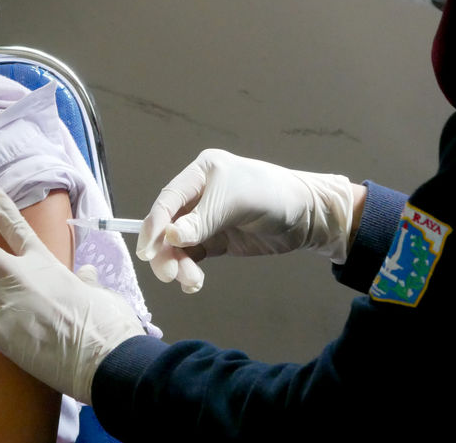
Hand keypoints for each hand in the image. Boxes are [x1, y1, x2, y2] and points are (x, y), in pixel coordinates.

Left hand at [0, 180, 143, 403]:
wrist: (103, 355)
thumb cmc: (106, 322)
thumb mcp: (96, 291)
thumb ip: (84, 279)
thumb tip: (85, 273)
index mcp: (44, 261)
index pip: (15, 224)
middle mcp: (21, 274)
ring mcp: (7, 300)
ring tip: (10, 316)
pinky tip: (13, 338)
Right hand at [136, 149, 356, 292]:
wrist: (308, 216)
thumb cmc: (273, 195)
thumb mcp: (236, 201)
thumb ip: (202, 220)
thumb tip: (171, 237)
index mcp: (201, 174)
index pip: (168, 200)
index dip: (155, 224)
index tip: (147, 251)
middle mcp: (199, 195)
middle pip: (168, 225)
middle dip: (166, 250)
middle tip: (170, 273)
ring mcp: (207, 219)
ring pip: (178, 244)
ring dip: (178, 264)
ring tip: (191, 281)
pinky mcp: (217, 240)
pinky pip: (193, 256)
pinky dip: (189, 270)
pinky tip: (194, 282)